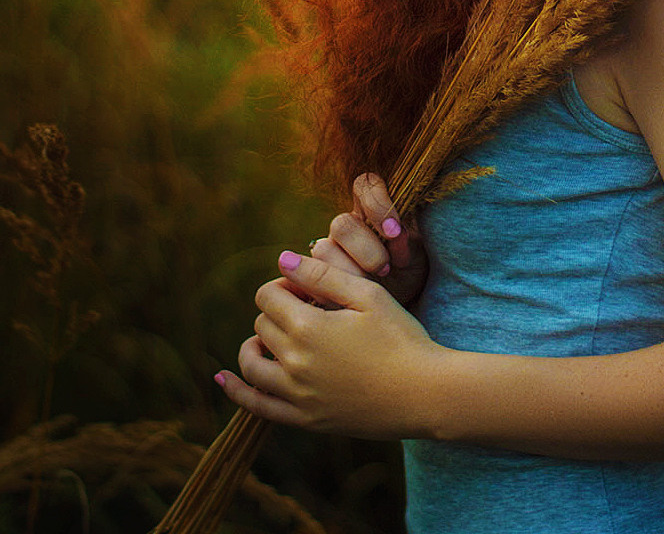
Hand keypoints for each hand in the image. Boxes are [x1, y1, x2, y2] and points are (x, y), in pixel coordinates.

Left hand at [216, 251, 441, 435]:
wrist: (424, 393)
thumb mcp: (367, 295)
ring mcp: (297, 396)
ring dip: (255, 344)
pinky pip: (257, 407)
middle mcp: (294, 364)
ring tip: (276, 336)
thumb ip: (322, 275)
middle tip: (310, 308)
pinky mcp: (304, 420)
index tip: (310, 287)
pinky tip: (223, 377)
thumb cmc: (401, 337)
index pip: (269, 295)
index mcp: (309, 328)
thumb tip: (283, 260)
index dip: (286, 284)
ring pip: (252, 364)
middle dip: (278, 309)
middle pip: (262, 325)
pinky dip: (237, 390)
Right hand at [310, 172, 428, 309]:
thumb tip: (397, 233)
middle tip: (385, 268)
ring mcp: (328, 250)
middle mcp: (346, 227)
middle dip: (366, 250)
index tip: (393, 231)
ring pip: (323, 250)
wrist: (396, 305)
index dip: (376, 203)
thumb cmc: (408, 273)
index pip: (365, 185)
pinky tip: (350, 300)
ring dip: (349, 272)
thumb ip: (407, 243)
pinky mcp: (316, 277)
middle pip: (341, 224)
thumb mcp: (417, 258)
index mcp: (371, 210)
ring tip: (370, 287)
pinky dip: (331, 292)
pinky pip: (310, 280)